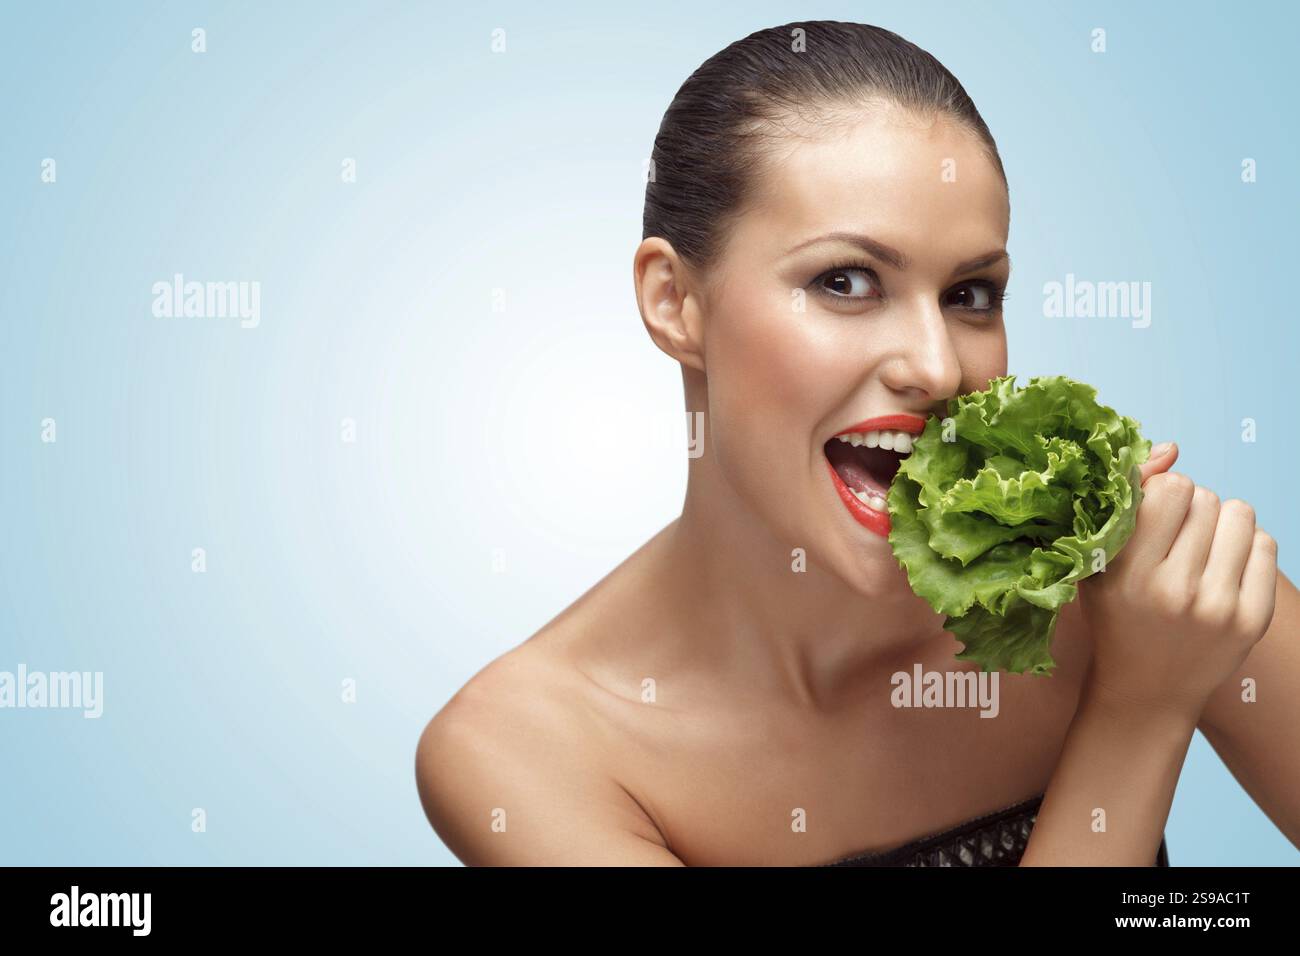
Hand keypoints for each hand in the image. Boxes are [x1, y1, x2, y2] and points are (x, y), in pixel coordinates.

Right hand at [1078, 441, 1279, 721]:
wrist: (1146, 692)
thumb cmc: (1116, 616)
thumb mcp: (1098, 562)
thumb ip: (1126, 500)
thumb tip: (1172, 448)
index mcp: (1128, 574)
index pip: (1170, 490)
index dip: (1162, 491)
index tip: (1153, 514)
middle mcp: (1175, 591)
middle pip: (1205, 497)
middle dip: (1190, 507)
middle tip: (1175, 538)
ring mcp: (1218, 608)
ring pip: (1239, 514)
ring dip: (1220, 521)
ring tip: (1201, 549)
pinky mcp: (1252, 620)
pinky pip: (1265, 544)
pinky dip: (1244, 546)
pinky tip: (1222, 567)